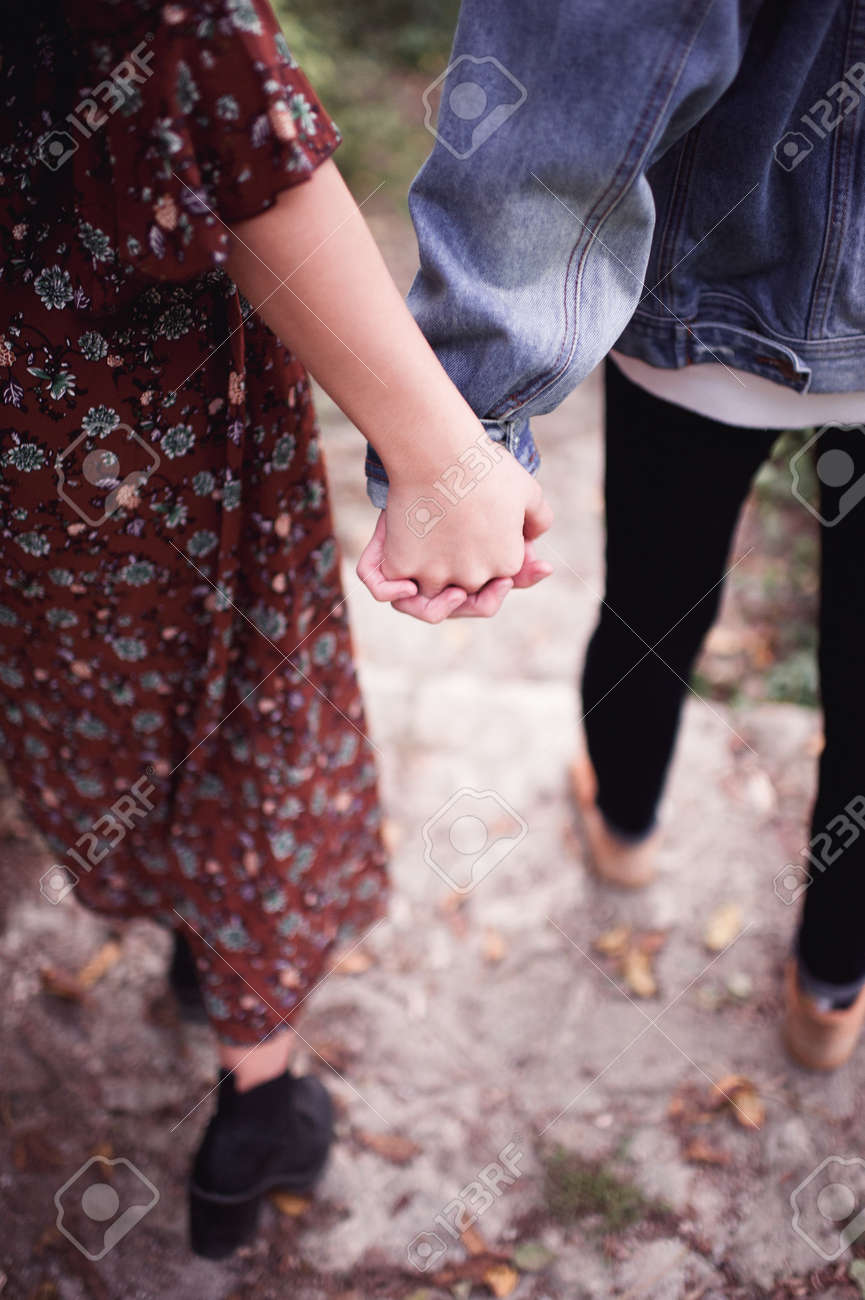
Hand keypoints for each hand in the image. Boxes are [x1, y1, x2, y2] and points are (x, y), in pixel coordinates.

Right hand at [357, 444, 552, 621]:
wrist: (438, 450)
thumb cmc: (483, 465)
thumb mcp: (528, 490)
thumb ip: (538, 519)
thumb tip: (533, 540)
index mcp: (507, 563)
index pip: (500, 580)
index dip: (491, 565)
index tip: (481, 537)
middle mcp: (473, 577)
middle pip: (466, 593)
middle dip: (463, 583)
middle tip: (454, 558)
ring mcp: (436, 576)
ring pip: (431, 600)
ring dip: (433, 599)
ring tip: (431, 577)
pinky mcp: (402, 568)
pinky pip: (390, 589)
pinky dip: (393, 589)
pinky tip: (404, 583)